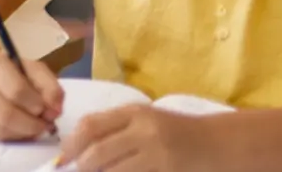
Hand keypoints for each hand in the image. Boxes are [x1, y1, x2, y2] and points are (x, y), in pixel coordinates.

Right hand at [0, 52, 64, 141]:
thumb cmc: (11, 71)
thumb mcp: (34, 70)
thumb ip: (50, 88)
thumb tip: (55, 111)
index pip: (15, 89)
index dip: (35, 104)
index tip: (45, 109)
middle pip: (4, 113)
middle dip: (30, 124)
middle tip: (44, 125)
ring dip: (22, 133)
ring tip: (35, 128)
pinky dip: (12, 137)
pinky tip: (21, 131)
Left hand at [57, 105, 222, 171]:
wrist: (219, 143)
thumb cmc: (176, 132)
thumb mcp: (146, 120)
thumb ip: (114, 129)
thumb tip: (75, 150)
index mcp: (135, 113)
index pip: (91, 126)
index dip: (71, 145)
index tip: (62, 160)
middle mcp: (145, 131)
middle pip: (98, 153)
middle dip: (83, 168)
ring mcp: (159, 155)